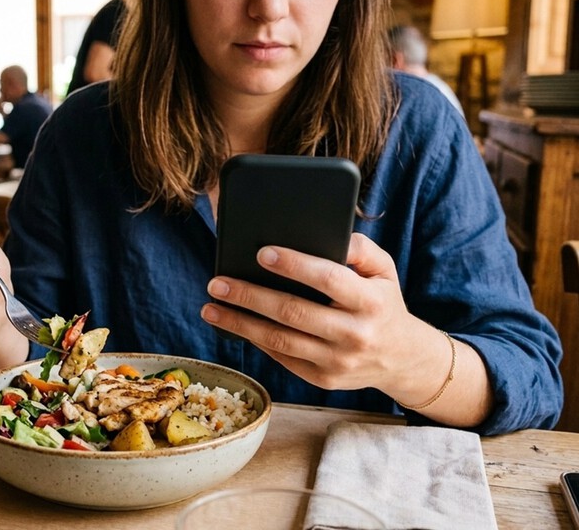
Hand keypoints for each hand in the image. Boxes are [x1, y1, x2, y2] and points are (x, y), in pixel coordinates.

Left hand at [200, 233, 429, 394]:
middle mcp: (355, 334)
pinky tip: (233, 324)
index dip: (294, 265)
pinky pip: (281, 357)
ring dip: (239, 323)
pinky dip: (254, 340)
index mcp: (371, 302)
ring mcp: (337, 361)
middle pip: (293, 313)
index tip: (262, 253)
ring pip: (279, 340)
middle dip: (250, 296)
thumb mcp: (385, 271)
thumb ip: (361, 249)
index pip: (328, 279)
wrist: (402, 359)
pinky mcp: (323, 379)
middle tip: (217, 282)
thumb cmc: (383, 303)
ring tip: (211, 307)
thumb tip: (329, 234)